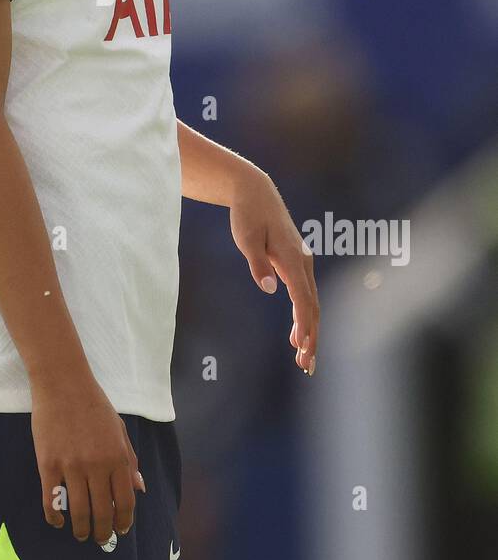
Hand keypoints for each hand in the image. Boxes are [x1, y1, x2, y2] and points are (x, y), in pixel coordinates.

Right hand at [30, 379, 145, 544]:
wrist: (62, 383)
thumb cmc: (93, 404)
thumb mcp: (120, 429)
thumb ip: (130, 460)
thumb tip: (139, 488)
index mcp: (117, 457)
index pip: (126, 501)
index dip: (124, 521)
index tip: (120, 530)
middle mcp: (97, 465)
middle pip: (102, 512)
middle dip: (103, 533)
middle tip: (100, 539)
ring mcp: (71, 466)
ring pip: (78, 511)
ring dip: (81, 529)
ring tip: (80, 534)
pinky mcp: (48, 464)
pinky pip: (51, 501)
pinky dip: (55, 517)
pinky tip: (58, 522)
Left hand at [228, 166, 318, 373]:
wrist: (255, 193)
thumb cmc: (248, 215)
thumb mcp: (246, 237)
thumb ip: (257, 263)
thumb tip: (269, 288)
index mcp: (292, 257)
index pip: (302, 297)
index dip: (304, 324)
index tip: (303, 347)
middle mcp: (303, 261)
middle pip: (312, 306)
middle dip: (312, 337)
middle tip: (307, 366)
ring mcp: (302, 263)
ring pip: (311, 303)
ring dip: (310, 331)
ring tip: (304, 359)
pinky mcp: (296, 264)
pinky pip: (305, 296)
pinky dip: (304, 317)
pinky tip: (296, 336)